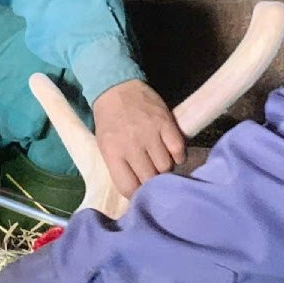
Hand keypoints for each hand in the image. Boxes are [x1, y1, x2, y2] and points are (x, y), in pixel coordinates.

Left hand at [90, 79, 186, 198]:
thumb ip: (119, 167)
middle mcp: (132, 145)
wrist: (116, 88)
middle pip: (150, 179)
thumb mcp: (104, 146)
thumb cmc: (109, 121)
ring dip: (166, 169)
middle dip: (152, 182)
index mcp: (112, 153)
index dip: (136, 195)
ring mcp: (150, 134)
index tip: (140, 193)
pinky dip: (178, 156)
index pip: (128, 187)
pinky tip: (172, 153)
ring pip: (166, 167)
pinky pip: (179, 150)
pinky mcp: (166, 123)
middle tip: (152, 176)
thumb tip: (136, 191)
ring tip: (161, 162)